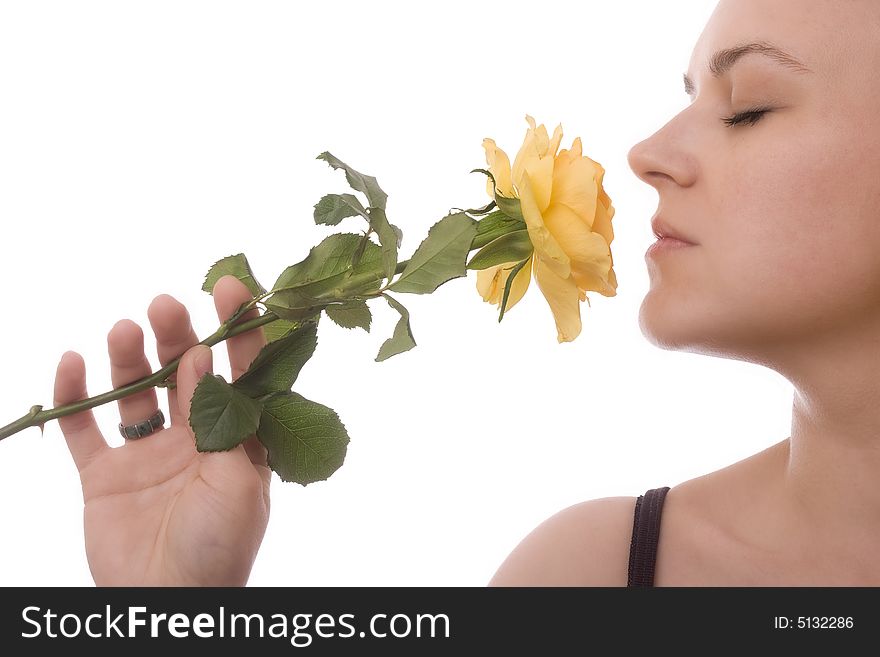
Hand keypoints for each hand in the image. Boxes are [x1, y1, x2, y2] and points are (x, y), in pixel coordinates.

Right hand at [53, 275, 270, 585]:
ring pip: (135, 392)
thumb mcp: (238, 481)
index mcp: (237, 440)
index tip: (233, 286)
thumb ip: (222, 419)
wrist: (168, 602)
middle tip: (165, 305)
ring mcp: (148, 455)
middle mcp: (194, 439)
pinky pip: (85, 430)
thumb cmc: (219, 545)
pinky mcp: (106, 475)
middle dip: (176, 336)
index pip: (241, 373)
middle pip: (183, 373)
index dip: (239, 329)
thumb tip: (205, 358)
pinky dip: (75, 397)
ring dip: (127, 359)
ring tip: (123, 330)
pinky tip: (73, 363)